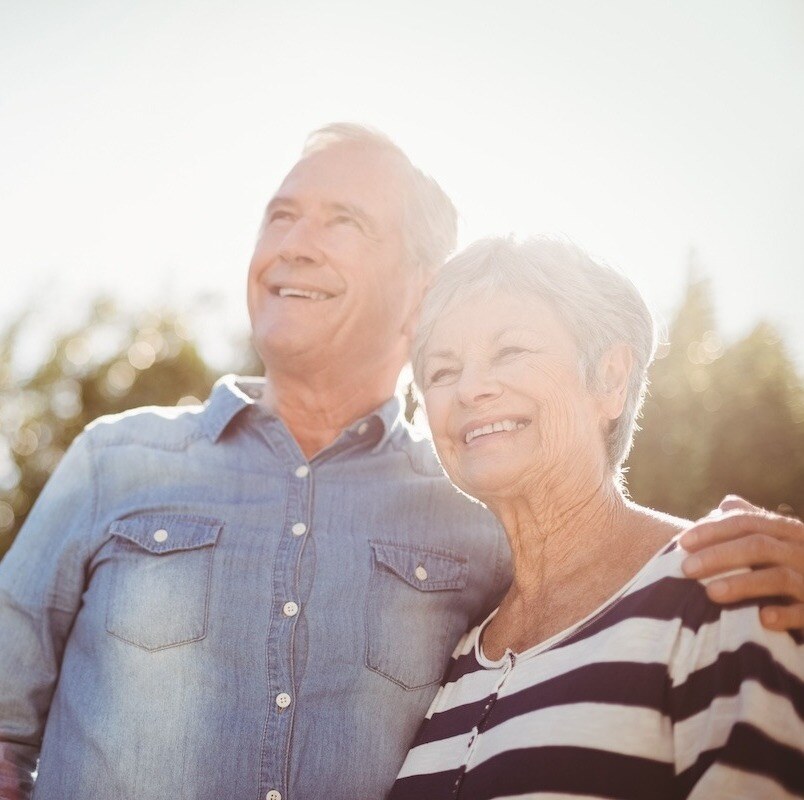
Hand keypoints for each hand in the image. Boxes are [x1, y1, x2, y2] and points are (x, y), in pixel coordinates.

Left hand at [680, 495, 803, 631]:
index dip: (713, 530)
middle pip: (759, 546)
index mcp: (786, 531)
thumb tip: (723, 506)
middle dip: (719, 555)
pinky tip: (762, 618)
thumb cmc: (788, 569)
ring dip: (743, 584)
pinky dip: (785, 615)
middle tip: (687, 568)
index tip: (682, 542)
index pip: (746, 522)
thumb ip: (750, 524)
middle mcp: (802, 551)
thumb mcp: (773, 543)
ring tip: (711, 593)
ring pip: (778, 577)